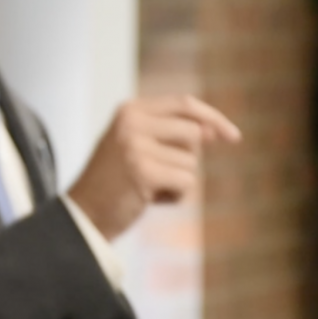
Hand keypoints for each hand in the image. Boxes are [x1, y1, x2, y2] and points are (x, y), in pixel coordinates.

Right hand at [68, 96, 240, 240]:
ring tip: (149, 189)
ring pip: (191, 163)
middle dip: (188, 160)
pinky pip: (186, 183)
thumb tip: (214, 132)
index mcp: (130, 110)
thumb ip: (170, 133)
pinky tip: (151, 201)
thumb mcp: (137, 145)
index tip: (234, 137)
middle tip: (159, 175)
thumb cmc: (115, 182)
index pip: (184, 104)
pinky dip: (176, 198)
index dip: (213, 118)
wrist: (83, 214)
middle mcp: (131, 122)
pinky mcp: (143, 172)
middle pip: (194, 133)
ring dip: (179, 182)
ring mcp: (135, 146)